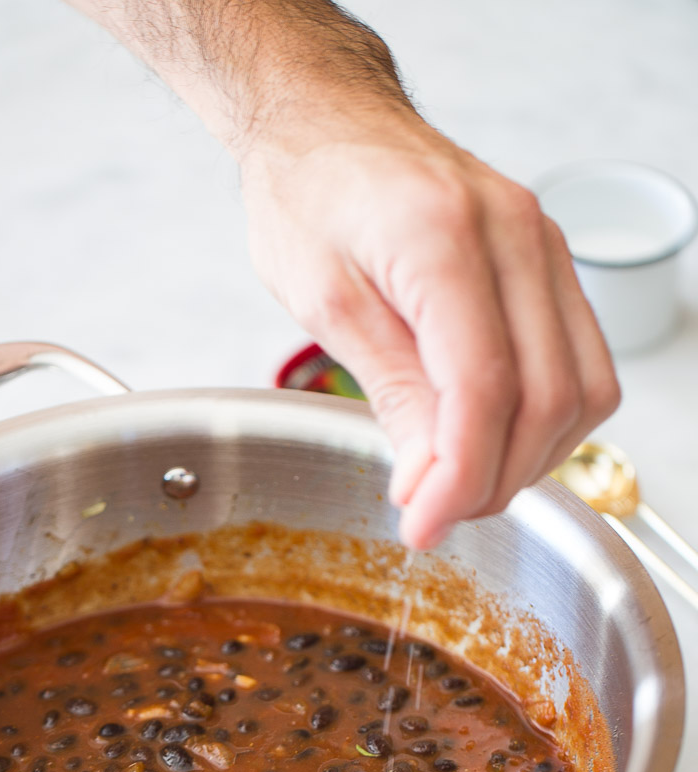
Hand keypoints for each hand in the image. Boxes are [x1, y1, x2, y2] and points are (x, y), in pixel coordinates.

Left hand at [241, 114, 619, 547]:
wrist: (331, 122)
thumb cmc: (309, 194)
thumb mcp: (324, 301)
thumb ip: (390, 390)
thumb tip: (432, 478)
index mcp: (445, 240)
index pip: (484, 390)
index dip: (459, 478)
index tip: (422, 527)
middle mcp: (516, 238)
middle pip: (546, 400)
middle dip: (493, 481)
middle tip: (435, 516)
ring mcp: (545, 247)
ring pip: (583, 390)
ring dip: (530, 460)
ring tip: (461, 484)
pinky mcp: (549, 264)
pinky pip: (582, 363)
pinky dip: (548, 420)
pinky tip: (494, 439)